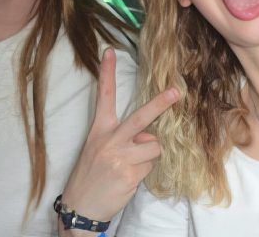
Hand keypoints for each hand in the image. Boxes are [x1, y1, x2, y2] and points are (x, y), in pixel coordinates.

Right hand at [59, 49, 178, 230]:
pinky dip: (144, 172)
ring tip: (130, 167)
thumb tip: (149, 137)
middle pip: (140, 116)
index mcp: (99, 129)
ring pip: (153, 147)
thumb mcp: (101, 150)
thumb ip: (125, 138)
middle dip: (161, 103)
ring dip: (148, 157)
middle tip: (177, 91)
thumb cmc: (92, 175)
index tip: (110, 51)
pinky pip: (150, 166)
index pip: (103, 96)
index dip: (106, 72)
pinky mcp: (129, 174)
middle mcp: (110, 139)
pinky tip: (127, 180)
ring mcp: (120, 156)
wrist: (81, 207)